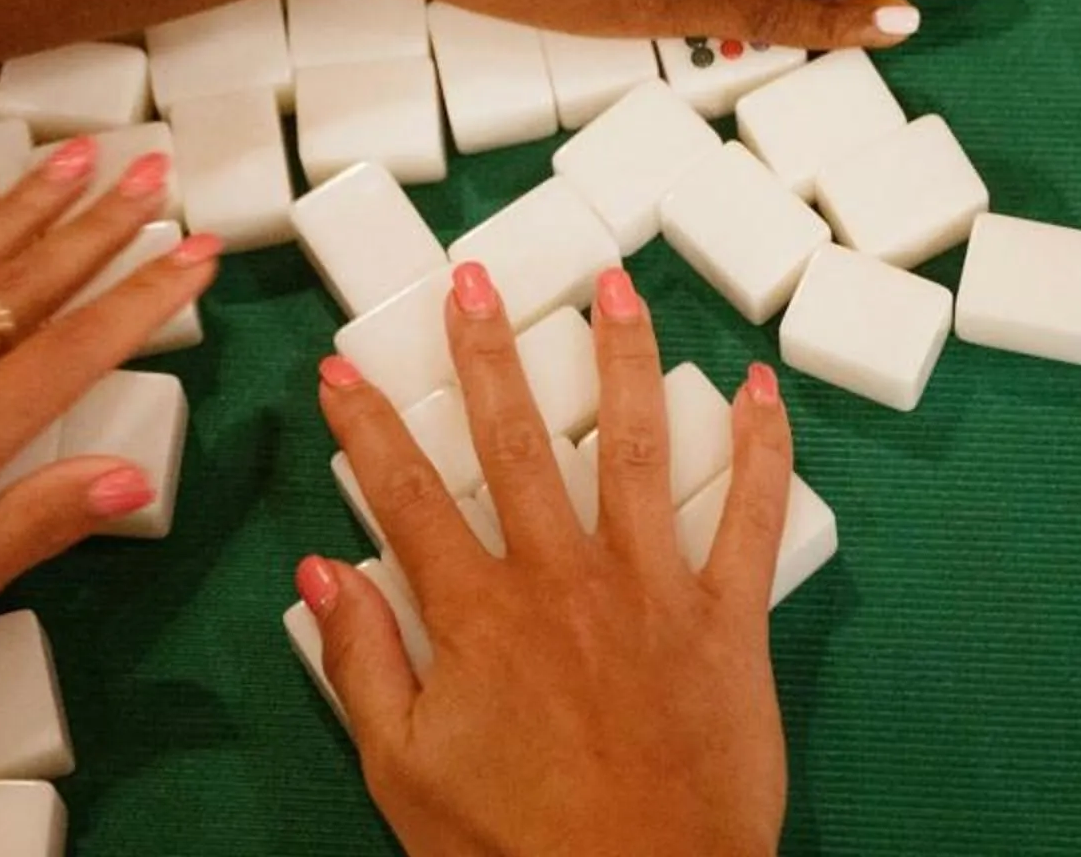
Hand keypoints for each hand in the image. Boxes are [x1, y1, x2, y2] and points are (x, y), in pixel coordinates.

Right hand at [302, 262, 789, 856]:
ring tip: (615, 284)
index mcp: (476, 615)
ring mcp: (651, 589)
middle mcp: (561, 579)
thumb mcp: (403, 774)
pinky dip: (761, 447)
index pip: (406, 496)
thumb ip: (361, 665)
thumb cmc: (520, 856)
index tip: (343, 370)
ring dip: (622, 357)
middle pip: (516, 441)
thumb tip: (319, 571)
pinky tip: (760, 387)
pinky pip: (751, 515)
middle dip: (488, 352)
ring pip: (634, 445)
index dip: (368, 428)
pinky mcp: (727, 619)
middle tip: (474, 280)